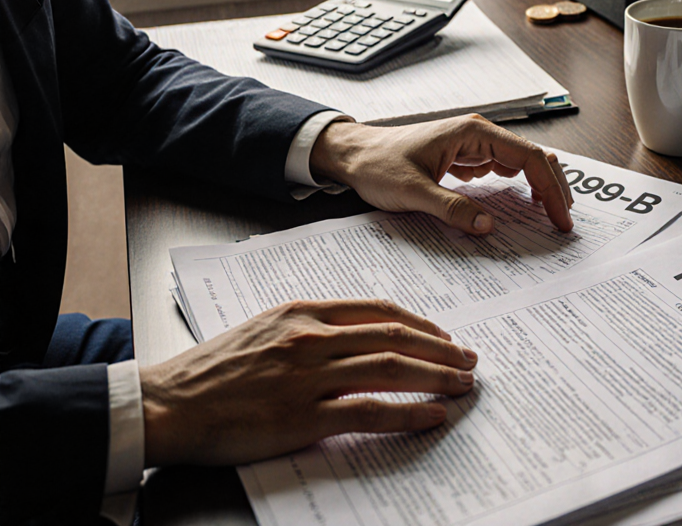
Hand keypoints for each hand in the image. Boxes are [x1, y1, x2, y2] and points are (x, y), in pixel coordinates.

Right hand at [140, 299, 477, 466]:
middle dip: (441, 348)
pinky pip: (371, 411)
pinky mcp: (304, 417)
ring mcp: (309, 377)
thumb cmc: (212, 371)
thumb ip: (308, 327)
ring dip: (436, 376)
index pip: (379, 311)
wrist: (167, 404)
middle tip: (469, 359)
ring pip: (392, 368)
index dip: (420, 323)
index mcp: (303, 313)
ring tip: (462, 383)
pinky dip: (410, 413)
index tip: (443, 335)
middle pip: (395, 336)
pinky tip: (432, 415)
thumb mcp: (262, 329)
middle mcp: (311, 339)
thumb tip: (355, 336)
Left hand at [310, 114, 573, 234]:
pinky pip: (503, 171)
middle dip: (553, 187)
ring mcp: (474, 145)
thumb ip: (451, 209)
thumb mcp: (412, 192)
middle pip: (533, 158)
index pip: (528, 158)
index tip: (560, 218)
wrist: (352, 154)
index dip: (550, 189)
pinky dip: (519, 189)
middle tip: (564, 221)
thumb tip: (488, 227)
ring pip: (522, 164)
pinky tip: (524, 207)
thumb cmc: (378, 165)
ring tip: (552, 215)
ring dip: (539, 187)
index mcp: (472, 132)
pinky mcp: (466, 158)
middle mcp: (479, 134)